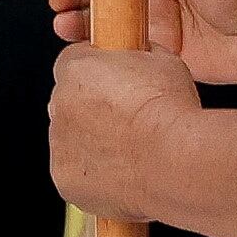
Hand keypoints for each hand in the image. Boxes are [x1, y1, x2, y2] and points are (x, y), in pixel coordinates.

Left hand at [48, 43, 200, 221]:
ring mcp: (60, 145)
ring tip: (131, 147)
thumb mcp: (162, 59)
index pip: (75, 60)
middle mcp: (60, 104)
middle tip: (128, 117)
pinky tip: (124, 171)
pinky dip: (95, 173)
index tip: (116, 81)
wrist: (176, 160)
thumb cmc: (171, 112)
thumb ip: (137, 56)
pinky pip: (76, 173)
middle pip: (70, 101)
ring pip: (72, 139)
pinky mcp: (66, 179)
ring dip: (93, 141)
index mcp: (77, 69)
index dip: (99, 70)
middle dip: (93, 108)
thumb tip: (141, 57)